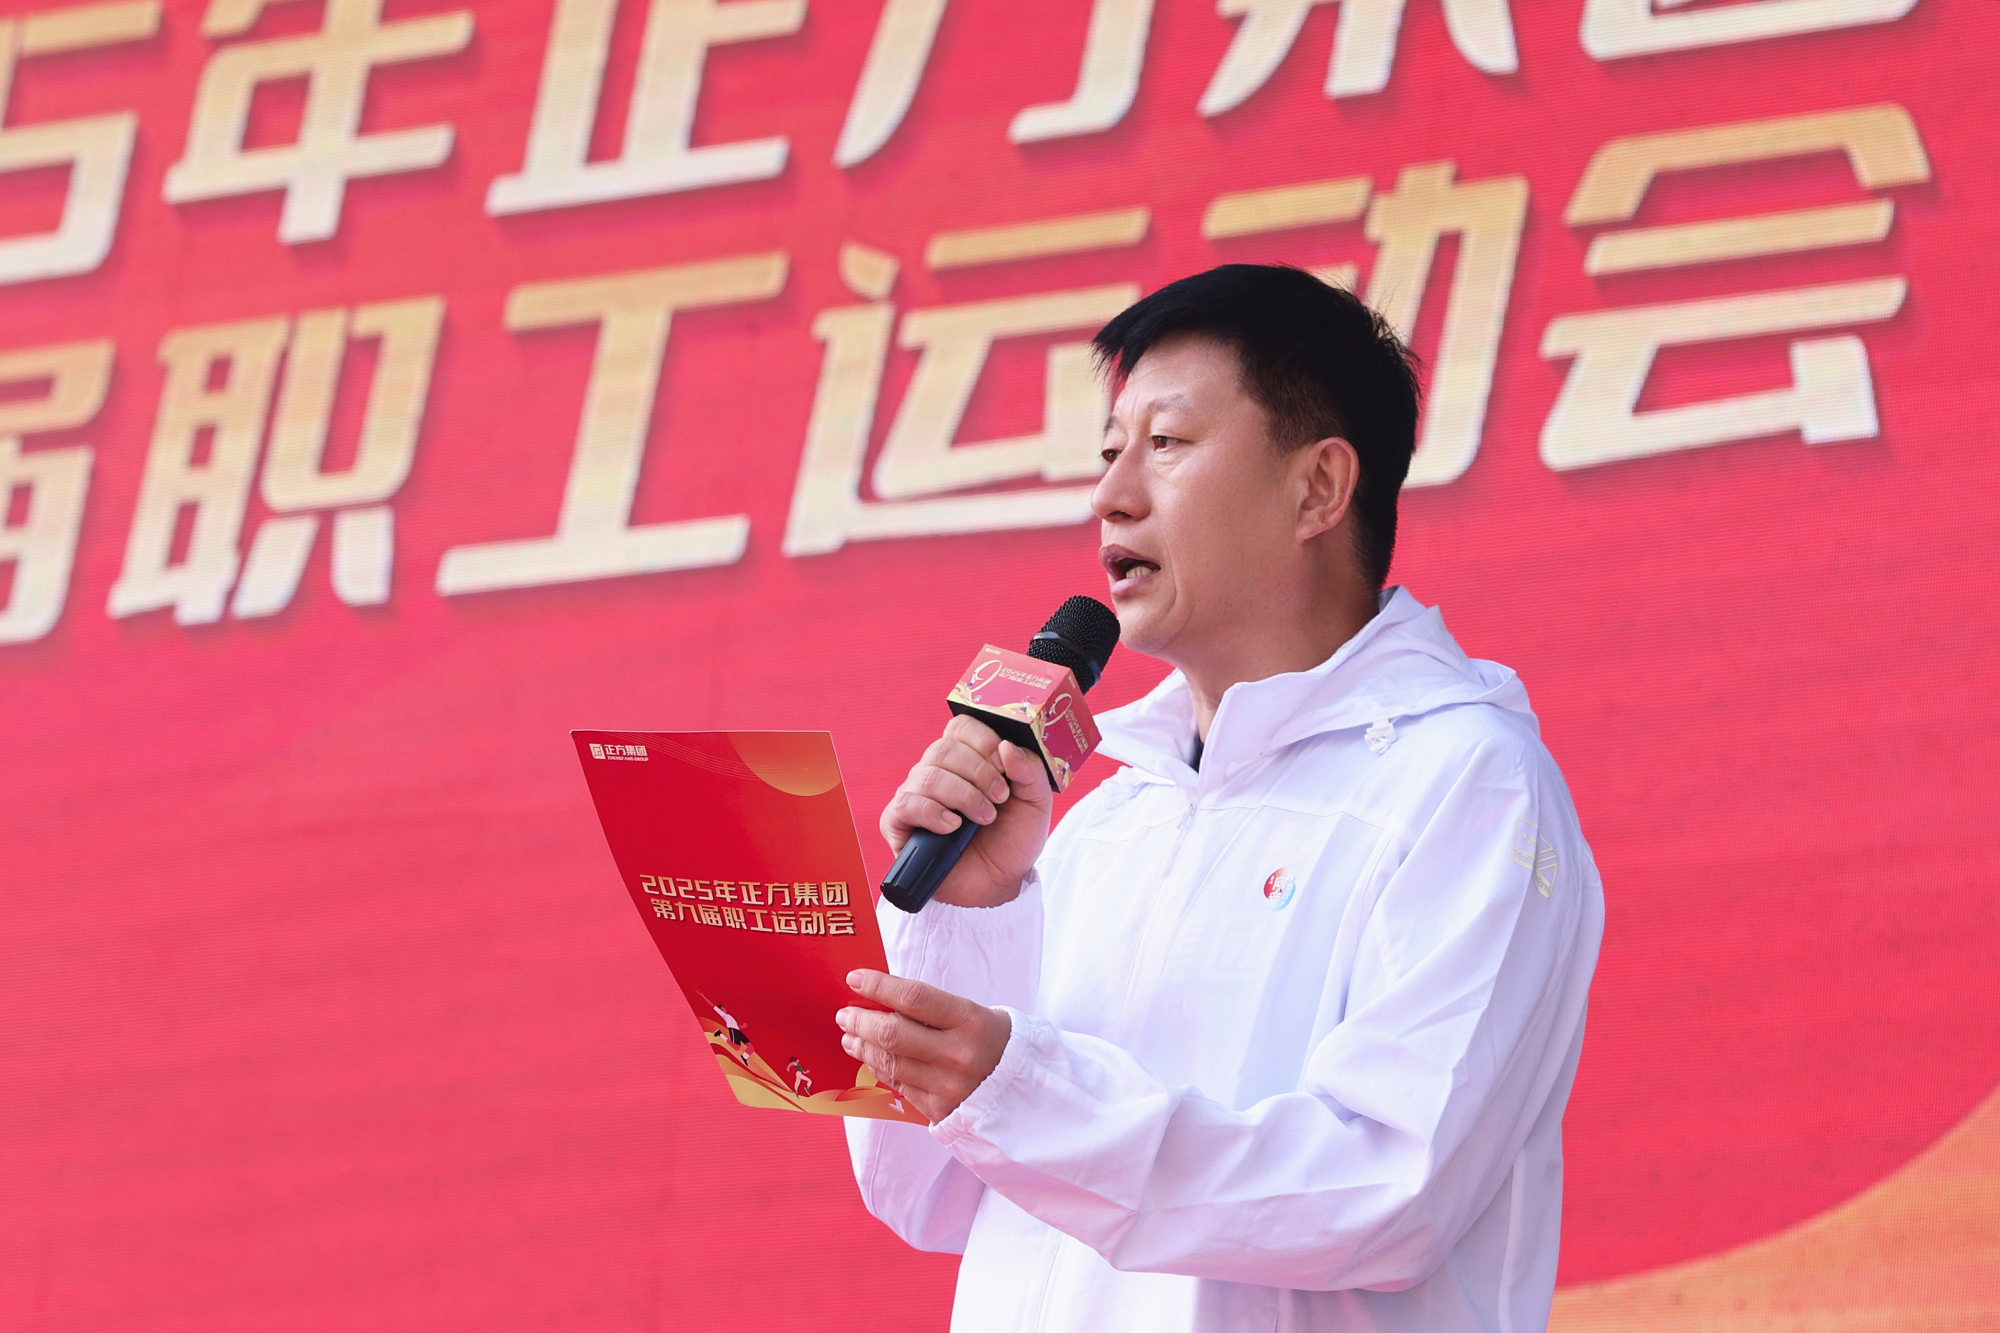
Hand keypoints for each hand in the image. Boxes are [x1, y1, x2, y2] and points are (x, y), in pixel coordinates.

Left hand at [837, 970, 1010, 1124]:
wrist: (1027, 1092)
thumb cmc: (997, 1043)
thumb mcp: (977, 1014)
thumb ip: (934, 1009)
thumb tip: (884, 1000)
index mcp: (971, 1021)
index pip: (912, 998)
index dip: (878, 986)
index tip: (855, 978)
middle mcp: (958, 1055)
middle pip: (892, 1033)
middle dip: (860, 1021)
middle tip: (846, 1014)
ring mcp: (947, 1086)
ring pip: (889, 1062)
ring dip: (863, 1046)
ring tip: (851, 1035)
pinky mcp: (940, 1110)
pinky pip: (899, 1085)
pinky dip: (879, 1068)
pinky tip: (871, 1057)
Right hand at [880, 715, 1053, 907]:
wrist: (997, 885)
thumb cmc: (1011, 840)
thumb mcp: (1036, 803)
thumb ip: (1030, 771)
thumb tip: (1007, 746)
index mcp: (967, 758)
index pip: (962, 726)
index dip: (983, 740)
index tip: (1004, 766)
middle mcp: (937, 771)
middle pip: (944, 748)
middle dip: (978, 772)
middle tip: (1000, 798)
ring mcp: (915, 795)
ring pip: (928, 775)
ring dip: (963, 796)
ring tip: (984, 819)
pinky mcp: (899, 822)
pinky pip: (906, 804)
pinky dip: (933, 813)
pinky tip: (953, 827)